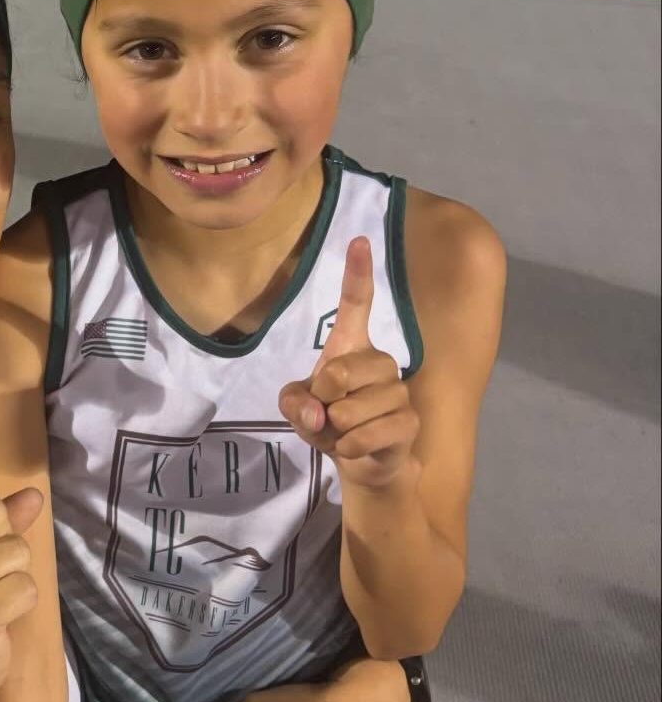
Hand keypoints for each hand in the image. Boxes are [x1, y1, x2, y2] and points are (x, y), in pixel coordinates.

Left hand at [278, 237, 419, 489]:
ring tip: (339, 433)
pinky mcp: (409, 422)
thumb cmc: (329, 424)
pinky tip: (350, 448)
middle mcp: (380, 362)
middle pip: (342, 370)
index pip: (356, 304)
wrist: (361, 462)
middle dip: (322, 398)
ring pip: (354, 407)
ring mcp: (398, 391)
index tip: (358, 239)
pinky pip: (371, 432)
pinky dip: (350, 445)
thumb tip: (317, 410)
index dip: (357, 273)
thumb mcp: (298, 409)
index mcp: (352, 347)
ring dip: (335, 428)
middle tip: (325, 413)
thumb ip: (293, 402)